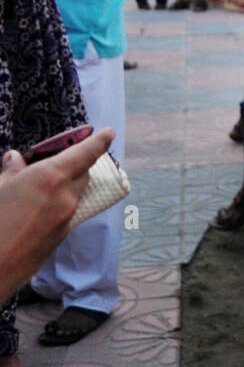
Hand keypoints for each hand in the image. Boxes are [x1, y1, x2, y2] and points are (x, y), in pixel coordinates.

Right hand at [0, 128, 114, 303]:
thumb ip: (11, 171)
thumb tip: (15, 158)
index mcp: (51, 177)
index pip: (85, 153)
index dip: (99, 141)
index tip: (109, 132)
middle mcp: (65, 196)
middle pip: (83, 173)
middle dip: (77, 163)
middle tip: (60, 158)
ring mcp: (66, 218)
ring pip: (76, 193)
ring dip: (68, 184)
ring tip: (44, 183)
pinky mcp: (62, 235)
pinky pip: (67, 210)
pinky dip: (60, 202)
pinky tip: (39, 207)